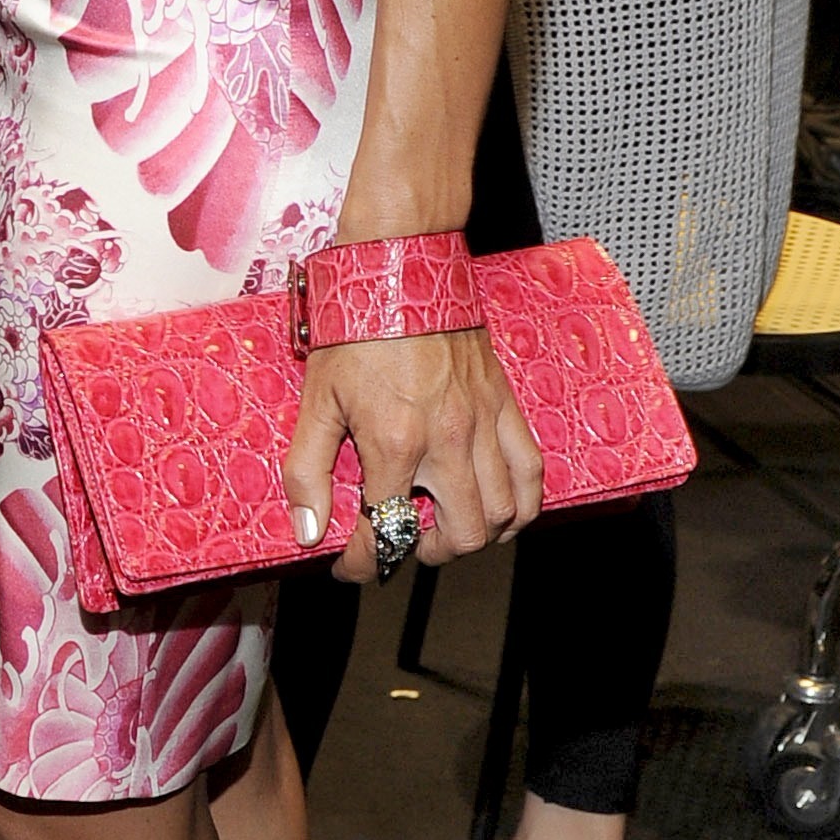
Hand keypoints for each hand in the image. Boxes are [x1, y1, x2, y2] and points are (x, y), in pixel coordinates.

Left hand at [283, 322, 543, 587]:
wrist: (403, 272)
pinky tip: (497, 510)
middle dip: (426, 554)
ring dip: (475, 537)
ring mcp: (484, 425)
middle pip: (460, 536)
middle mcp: (448, 441)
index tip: (352, 567)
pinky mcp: (505, 408)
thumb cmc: (356, 330)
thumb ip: (307, 470)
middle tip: (401, 545)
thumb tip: (309, 530)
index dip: (365, 562)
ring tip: (443, 530)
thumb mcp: (316, 400)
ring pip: (504, 513)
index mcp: (395, 442)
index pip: (387, 530)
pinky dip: (521, 505)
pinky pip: (532, 473)